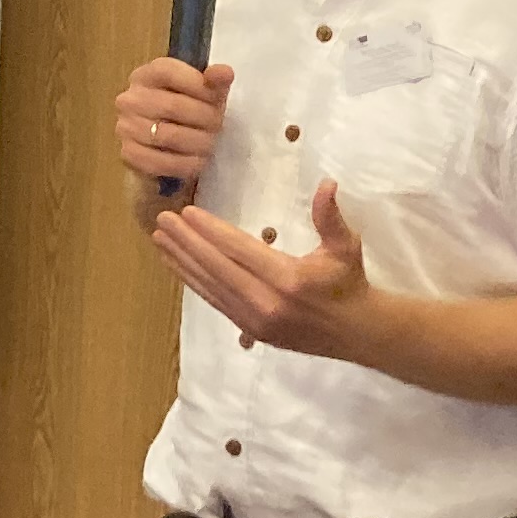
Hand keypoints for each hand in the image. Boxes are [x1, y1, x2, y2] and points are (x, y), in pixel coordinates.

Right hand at [113, 55, 233, 213]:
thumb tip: (225, 73)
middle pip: (172, 106)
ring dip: (197, 142)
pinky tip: (198, 161)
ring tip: (210, 143)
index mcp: (148, 75)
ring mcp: (126, 127)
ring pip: (168, 136)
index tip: (216, 98)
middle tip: (218, 126)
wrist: (167, 143)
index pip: (169, 72)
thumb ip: (214, 80)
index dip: (198, 85)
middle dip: (204, 118)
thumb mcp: (204, 91)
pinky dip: (185, 164)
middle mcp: (131, 98)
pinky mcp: (129, 154)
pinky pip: (159, 162)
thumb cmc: (189, 109)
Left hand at [152, 180, 380, 360]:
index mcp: (287, 279)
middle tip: (162, 220)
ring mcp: (254, 320)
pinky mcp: (249, 329)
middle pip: (217, 267)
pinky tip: (178, 265)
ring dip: (183, 261)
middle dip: (187, 242)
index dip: (210, 230)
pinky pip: (215, 301)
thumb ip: (330, 217)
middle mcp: (265, 302)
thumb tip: (327, 184)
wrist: (356, 333)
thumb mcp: (346, 246)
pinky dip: (194, 282)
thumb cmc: (349, 282)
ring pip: (210, 286)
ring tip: (160, 239)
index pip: (239, 250)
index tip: (186, 212)